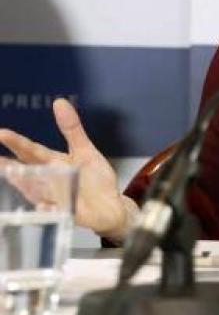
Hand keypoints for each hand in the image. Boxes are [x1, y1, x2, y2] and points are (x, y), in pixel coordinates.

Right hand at [0, 98, 130, 237]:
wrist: (111, 206)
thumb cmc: (93, 178)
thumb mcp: (84, 150)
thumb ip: (71, 129)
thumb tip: (59, 101)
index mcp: (51, 163)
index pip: (30, 151)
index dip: (15, 143)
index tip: (1, 133)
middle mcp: (47, 181)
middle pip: (26, 171)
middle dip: (8, 165)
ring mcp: (54, 198)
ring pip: (34, 192)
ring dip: (24, 185)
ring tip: (12, 173)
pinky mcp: (67, 213)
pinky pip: (56, 212)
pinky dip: (49, 209)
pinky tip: (44, 204)